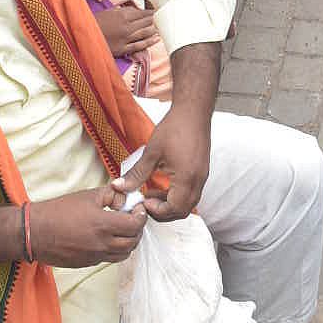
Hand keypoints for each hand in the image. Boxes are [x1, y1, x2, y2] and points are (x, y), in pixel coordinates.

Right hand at [29, 185, 146, 266]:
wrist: (35, 232)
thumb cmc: (59, 211)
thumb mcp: (88, 195)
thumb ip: (111, 195)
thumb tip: (126, 198)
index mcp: (103, 225)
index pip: (135, 225)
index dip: (141, 215)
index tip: (138, 207)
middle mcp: (102, 244)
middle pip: (133, 242)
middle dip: (138, 229)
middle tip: (133, 217)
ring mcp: (95, 257)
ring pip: (124, 254)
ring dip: (129, 241)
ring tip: (123, 228)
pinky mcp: (88, 264)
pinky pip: (110, 259)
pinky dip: (116, 249)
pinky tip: (108, 237)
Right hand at [94, 2, 159, 57]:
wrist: (82, 36)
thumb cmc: (93, 22)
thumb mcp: (107, 12)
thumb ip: (121, 10)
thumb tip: (132, 9)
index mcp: (123, 15)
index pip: (142, 13)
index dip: (150, 12)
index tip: (156, 11)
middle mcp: (127, 26)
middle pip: (145, 23)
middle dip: (153, 21)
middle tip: (161, 20)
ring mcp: (126, 38)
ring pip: (144, 33)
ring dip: (153, 30)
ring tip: (160, 28)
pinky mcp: (123, 49)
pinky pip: (139, 46)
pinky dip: (149, 42)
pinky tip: (156, 39)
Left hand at [112, 104, 211, 221]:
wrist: (193, 111)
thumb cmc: (176, 127)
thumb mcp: (152, 152)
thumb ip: (137, 173)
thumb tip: (120, 186)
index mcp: (186, 178)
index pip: (174, 208)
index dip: (157, 210)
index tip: (143, 202)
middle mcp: (198, 180)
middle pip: (182, 210)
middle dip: (163, 211)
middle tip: (146, 203)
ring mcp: (202, 176)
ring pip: (188, 202)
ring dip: (170, 204)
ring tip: (152, 194)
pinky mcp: (201, 171)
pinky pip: (191, 192)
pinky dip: (177, 195)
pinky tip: (163, 185)